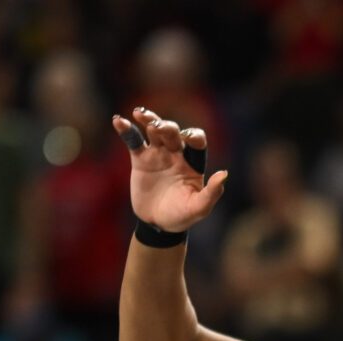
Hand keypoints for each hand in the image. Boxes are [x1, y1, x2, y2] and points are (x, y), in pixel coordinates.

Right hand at [111, 108, 230, 232]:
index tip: (187, 138)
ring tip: (139, 113)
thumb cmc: (182, 216)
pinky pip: (133, 140)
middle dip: (166, 127)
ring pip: (153, 130)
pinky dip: (126, 130)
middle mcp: (177, 153)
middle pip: (173, 132)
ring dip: (149, 119)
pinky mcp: (140, 159)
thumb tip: (224, 174)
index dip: (194, 136)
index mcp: (194, 163)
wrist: (158, 225)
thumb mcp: (199, 208)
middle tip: (157, 128)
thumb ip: (212, 192)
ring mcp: (158, 154)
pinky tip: (118, 120)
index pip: (197, 141)